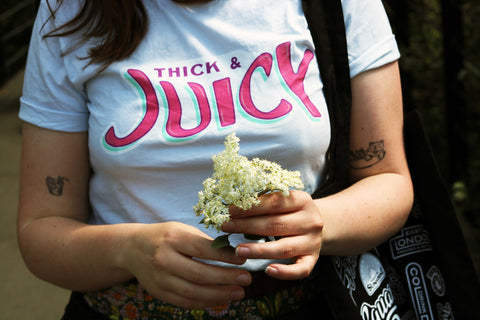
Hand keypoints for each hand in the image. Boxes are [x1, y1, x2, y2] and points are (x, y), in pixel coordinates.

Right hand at [121, 222, 251, 308]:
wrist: (131, 248)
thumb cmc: (164, 236)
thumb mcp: (181, 230)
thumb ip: (203, 242)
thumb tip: (232, 254)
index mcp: (172, 239)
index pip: (202, 249)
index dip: (224, 256)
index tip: (243, 259)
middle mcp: (164, 259)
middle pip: (199, 273)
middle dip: (226, 278)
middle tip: (246, 279)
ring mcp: (160, 279)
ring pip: (193, 292)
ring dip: (219, 294)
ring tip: (239, 293)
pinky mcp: (159, 293)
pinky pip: (185, 301)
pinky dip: (205, 302)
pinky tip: (221, 299)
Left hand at [221, 190, 323, 279]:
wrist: (318, 225)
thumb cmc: (291, 211)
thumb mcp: (284, 201)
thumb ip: (263, 202)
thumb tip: (232, 207)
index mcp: (303, 200)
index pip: (274, 202)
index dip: (250, 206)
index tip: (229, 210)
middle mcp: (310, 221)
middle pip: (275, 225)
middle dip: (247, 226)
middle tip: (225, 227)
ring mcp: (312, 242)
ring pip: (283, 248)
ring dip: (259, 250)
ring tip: (238, 250)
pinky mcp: (312, 259)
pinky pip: (300, 270)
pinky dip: (284, 272)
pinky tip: (268, 270)